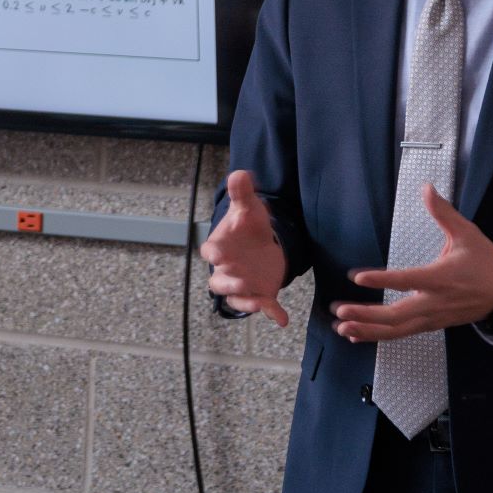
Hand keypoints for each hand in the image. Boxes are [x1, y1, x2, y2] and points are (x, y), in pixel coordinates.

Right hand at [200, 169, 290, 326]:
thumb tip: (240, 173)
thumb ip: (242, 193)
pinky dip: (271, 312)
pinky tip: (282, 319)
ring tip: (257, 303)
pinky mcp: (259, 293)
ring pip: (236, 298)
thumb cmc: (248, 226)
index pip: (210, 252)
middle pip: (219, 282)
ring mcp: (242, 284)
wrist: (261, 243)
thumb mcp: (248, 208)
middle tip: (241, 280)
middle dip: (228, 283)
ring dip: (245, 301)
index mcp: (220, 248)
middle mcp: (227, 270)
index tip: (216, 253)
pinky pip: (263, 305)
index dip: (213, 253)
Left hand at [331, 184, 492, 341]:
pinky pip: (403, 333)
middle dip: (367, 315)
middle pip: (397, 315)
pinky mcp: (432, 325)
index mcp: (441, 278)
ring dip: (368, 330)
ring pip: (398, 330)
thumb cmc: (485, 261)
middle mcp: (435, 301)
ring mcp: (433, 317)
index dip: (381, 279)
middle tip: (341, 311)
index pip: (407, 280)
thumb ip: (443, 212)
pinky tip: (357, 335)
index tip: (358, 277)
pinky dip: (379, 335)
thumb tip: (426, 187)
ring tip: (342, 328)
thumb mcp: (467, 233)